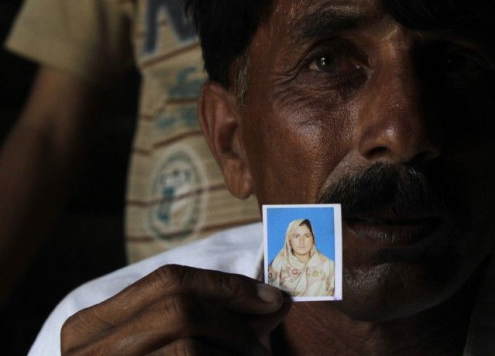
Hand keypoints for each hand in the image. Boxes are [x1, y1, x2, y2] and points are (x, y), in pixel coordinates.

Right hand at [60, 264, 288, 354]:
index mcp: (90, 327)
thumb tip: (274, 302)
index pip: (168, 280)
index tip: (271, 298)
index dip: (226, 285)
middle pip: (180, 304)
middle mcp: (85, 349)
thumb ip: (210, 324)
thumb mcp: (170, 350)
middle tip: (265, 345)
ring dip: (236, 349)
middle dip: (235, 319)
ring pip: (189, 338)